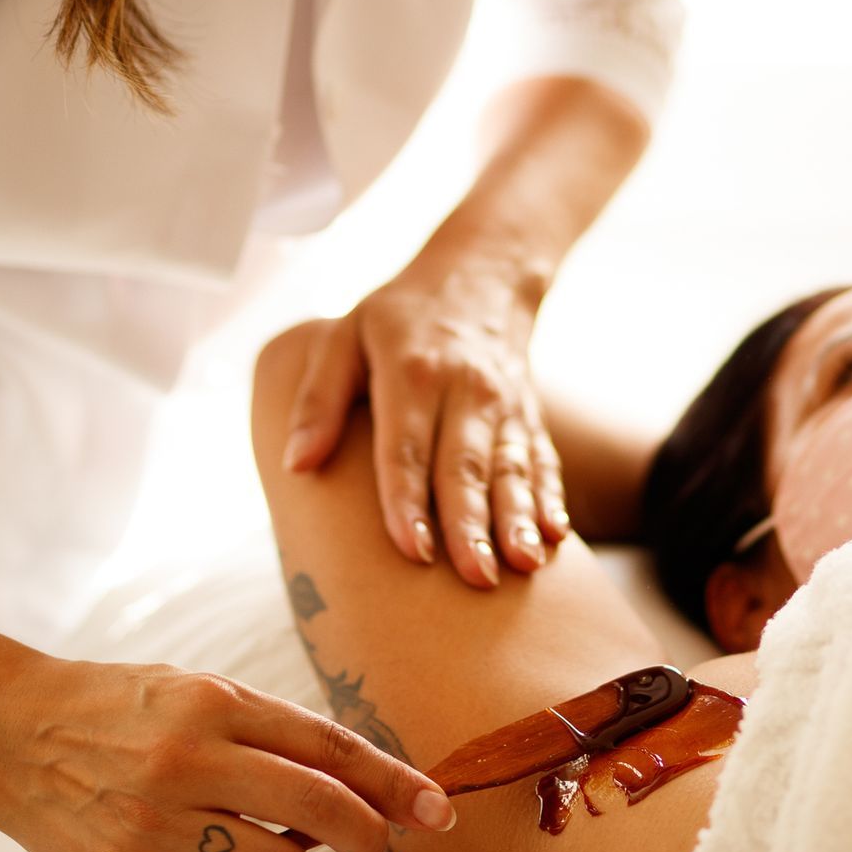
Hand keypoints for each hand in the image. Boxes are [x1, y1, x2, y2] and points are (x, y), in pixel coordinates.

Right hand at [0, 658, 456, 851]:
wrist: (10, 730)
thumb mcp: (200, 692)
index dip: (393, 782)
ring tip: (256, 844)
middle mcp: (188, 759)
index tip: (435, 808)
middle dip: (366, 835)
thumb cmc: (122, 708)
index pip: (330, 747)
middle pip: (320, 810)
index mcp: (215, 702)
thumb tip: (360, 789)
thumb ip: (274, 735)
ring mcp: (153, 822)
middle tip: (370, 843)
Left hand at [280, 244, 571, 587]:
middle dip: (472, 525)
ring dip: (519, 518)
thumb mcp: (344, 336)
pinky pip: (542, 459)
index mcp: (410, 374)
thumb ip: (317, 400)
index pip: (407, 448)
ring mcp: (503, 404)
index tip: (411, 551)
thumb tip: (296, 465)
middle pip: (465, 466)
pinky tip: (555, 535)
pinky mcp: (528, 415)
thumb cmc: (397, 316)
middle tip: (476, 579)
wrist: (481, 272)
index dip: (408, 500)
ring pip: (511, 467)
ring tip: (524, 565)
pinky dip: (550, 497)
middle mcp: (463, 390)